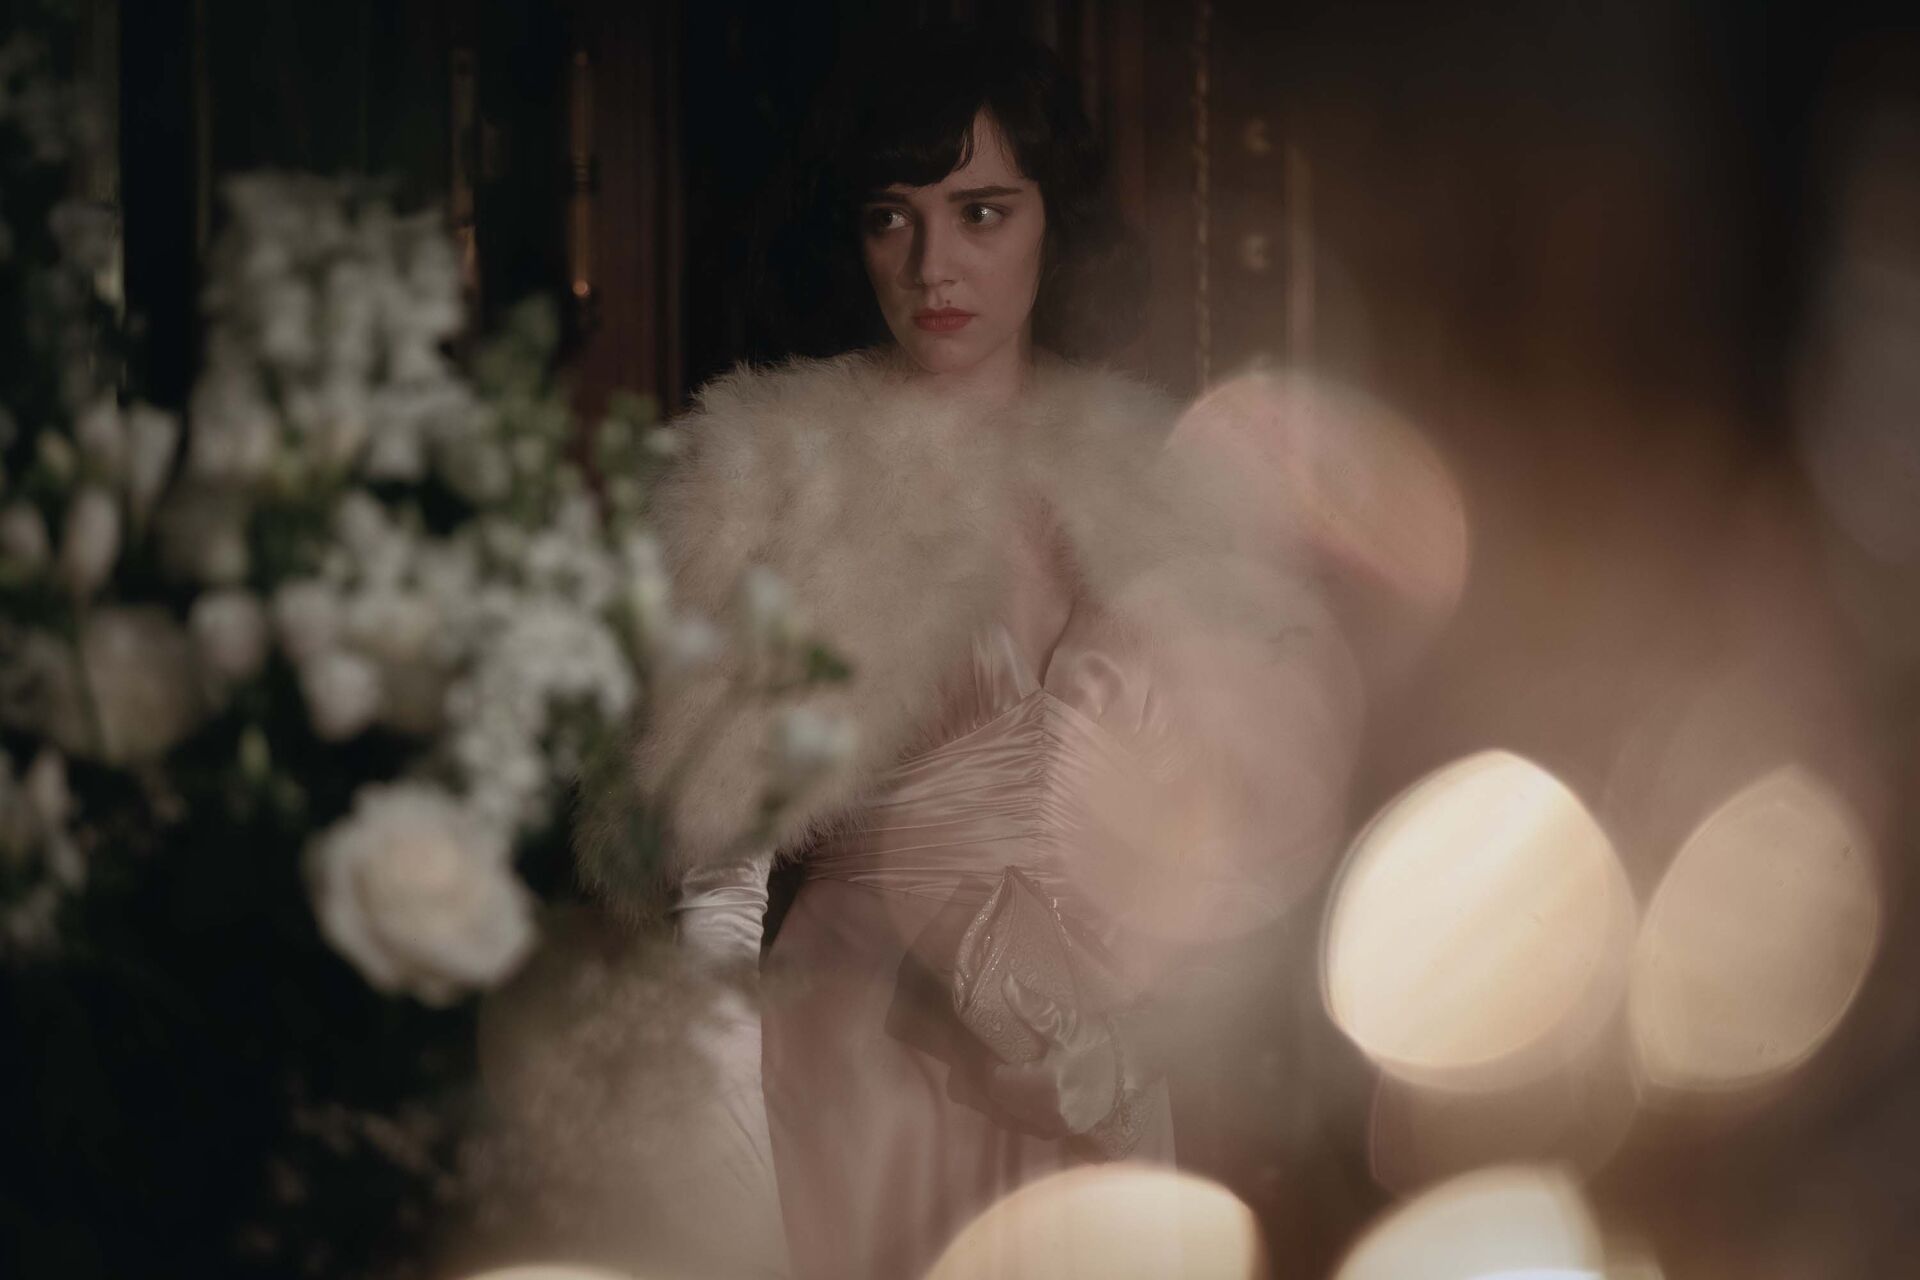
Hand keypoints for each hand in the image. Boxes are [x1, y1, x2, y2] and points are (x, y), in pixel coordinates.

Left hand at [983, 974, 1121, 1138]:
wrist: (1134, 1061)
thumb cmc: (1099, 1039)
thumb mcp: (1065, 1022)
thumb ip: (1032, 1007)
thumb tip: (1005, 983)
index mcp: (1045, 1085)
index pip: (997, 1082)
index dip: (992, 1065)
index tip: (999, 1051)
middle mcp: (1050, 1112)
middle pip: (1004, 1103)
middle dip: (998, 1083)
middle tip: (1006, 1062)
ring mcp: (1061, 1125)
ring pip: (1017, 1117)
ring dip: (1010, 1100)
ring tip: (1017, 1077)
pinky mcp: (1071, 1130)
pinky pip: (1035, 1127)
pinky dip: (1027, 1113)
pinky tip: (1032, 1096)